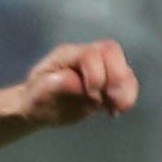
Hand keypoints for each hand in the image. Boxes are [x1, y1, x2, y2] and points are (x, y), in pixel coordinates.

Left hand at [18, 41, 138, 126]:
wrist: (39, 109)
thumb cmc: (35, 99)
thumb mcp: (38, 94)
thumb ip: (56, 84)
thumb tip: (77, 82)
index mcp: (68, 55)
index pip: (91, 53)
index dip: (97, 74)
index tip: (90, 96)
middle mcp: (86, 56)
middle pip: (112, 51)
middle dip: (117, 77)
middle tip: (110, 101)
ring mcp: (99, 67)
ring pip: (123, 67)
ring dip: (126, 89)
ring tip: (115, 109)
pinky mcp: (108, 82)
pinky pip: (126, 82)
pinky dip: (126, 96)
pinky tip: (114, 111)